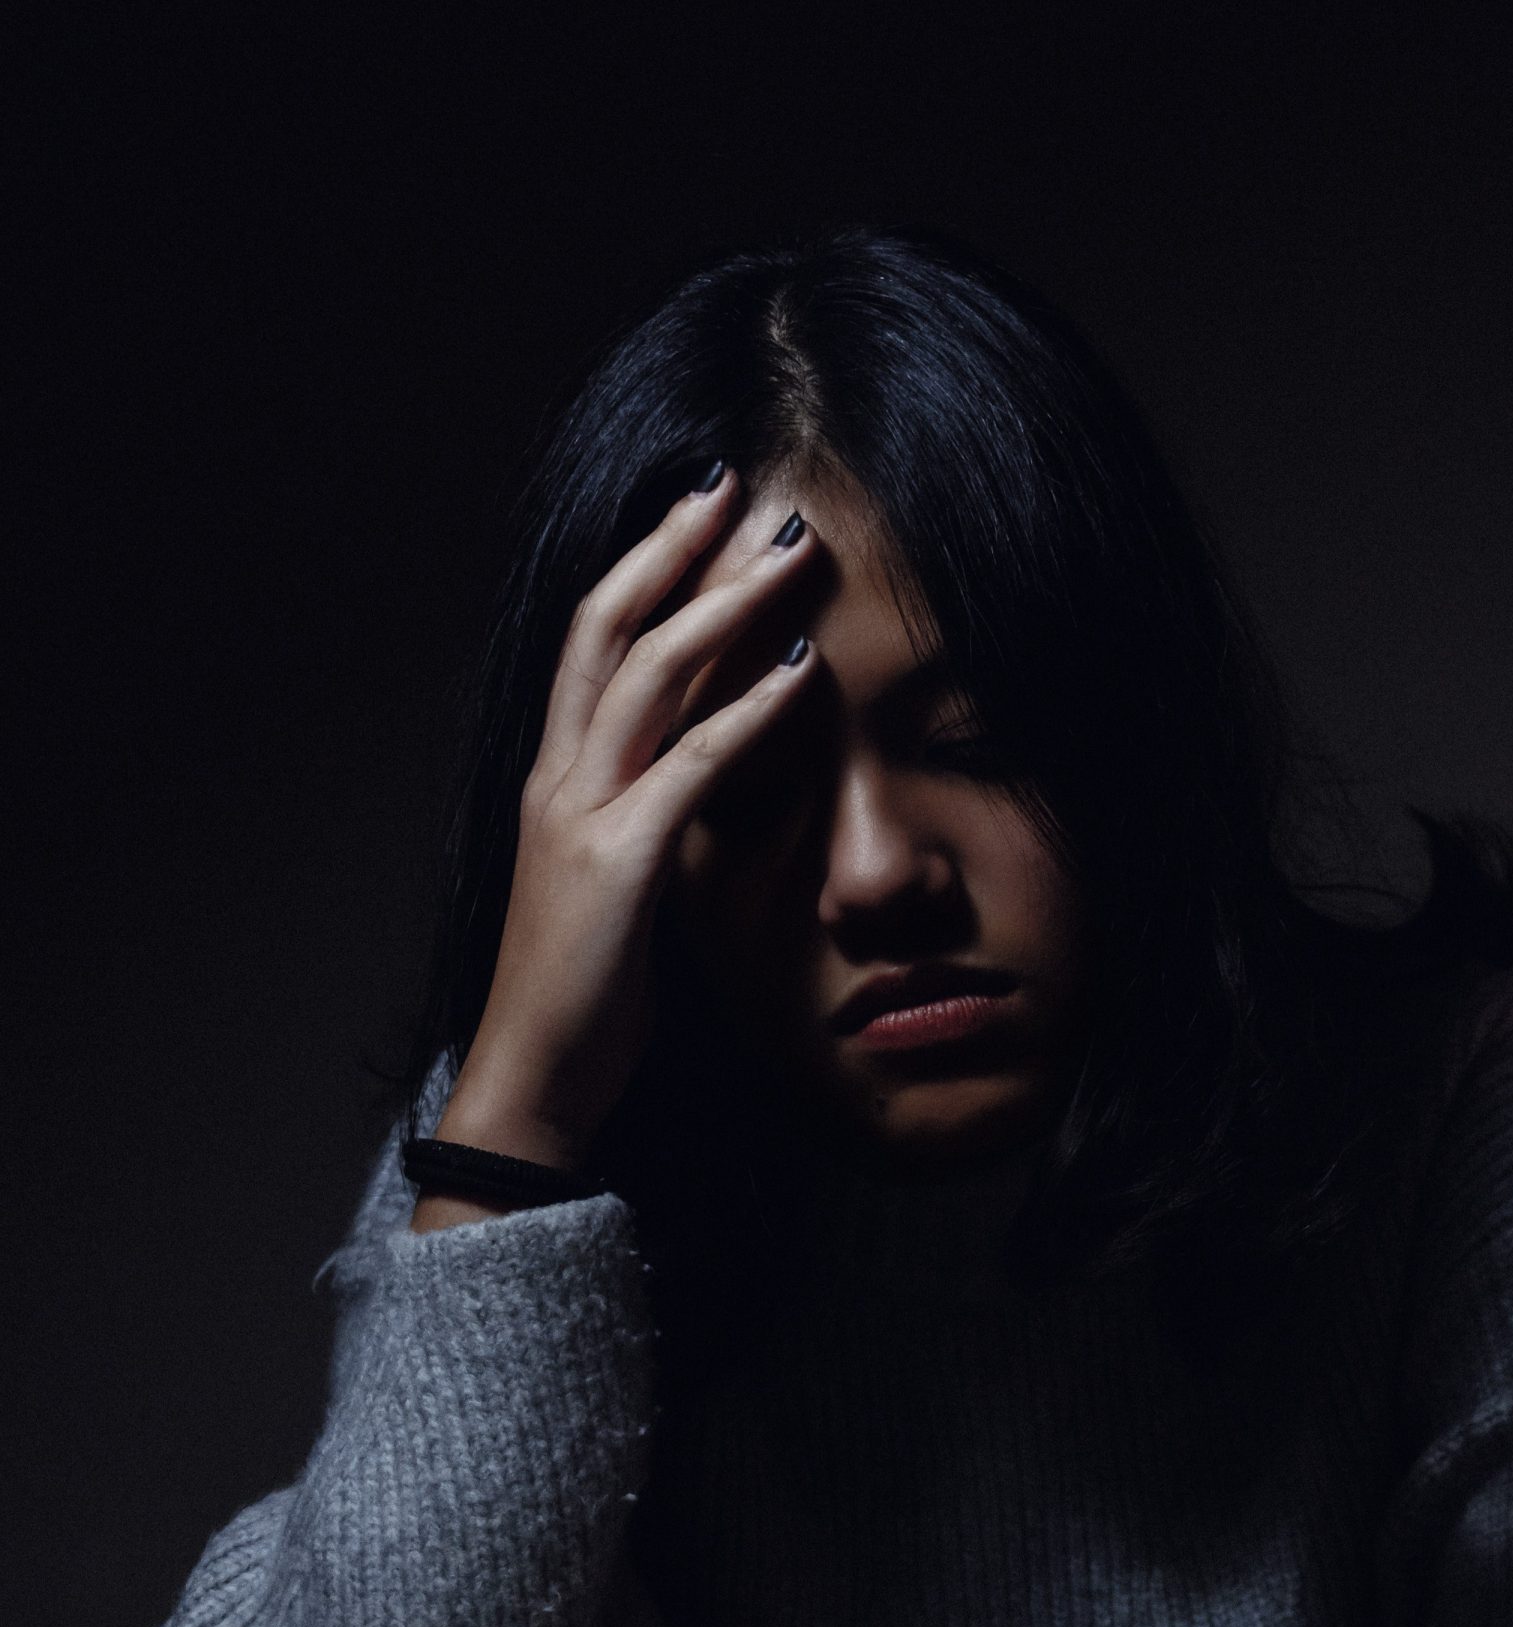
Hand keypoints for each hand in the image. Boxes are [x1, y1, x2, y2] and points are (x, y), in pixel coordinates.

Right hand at [415, 472, 816, 1220]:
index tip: (695, 512)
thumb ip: (642, 823)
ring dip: (723, 604)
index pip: (593, 643)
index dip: (641, 568)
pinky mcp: (621, 864)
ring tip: (789, 554)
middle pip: (610, 626)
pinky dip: (749, 711)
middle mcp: (558, 779)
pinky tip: (801, 673)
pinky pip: (692, 766)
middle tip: (738, 485)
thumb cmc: (580, 997)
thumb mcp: (612, 889)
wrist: (534, 1078)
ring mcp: (582, 816)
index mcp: (553, 780)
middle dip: (672, 547)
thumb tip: (696, 790)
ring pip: (649, 674)